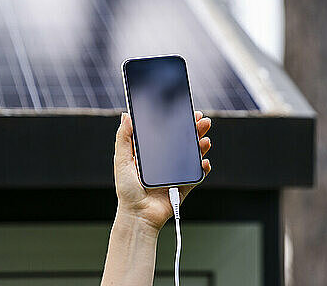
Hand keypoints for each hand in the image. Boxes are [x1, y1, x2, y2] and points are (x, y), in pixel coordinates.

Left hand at [113, 111, 211, 230]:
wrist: (138, 215)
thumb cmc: (127, 190)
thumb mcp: (121, 160)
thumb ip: (124, 138)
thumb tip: (125, 116)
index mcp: (152, 152)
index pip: (167, 132)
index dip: (177, 121)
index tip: (185, 112)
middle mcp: (166, 160)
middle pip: (183, 141)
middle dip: (194, 129)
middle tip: (202, 120)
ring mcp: (177, 172)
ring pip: (193, 155)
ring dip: (201, 145)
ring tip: (205, 139)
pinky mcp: (185, 185)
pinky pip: (197, 174)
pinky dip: (203, 167)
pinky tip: (204, 162)